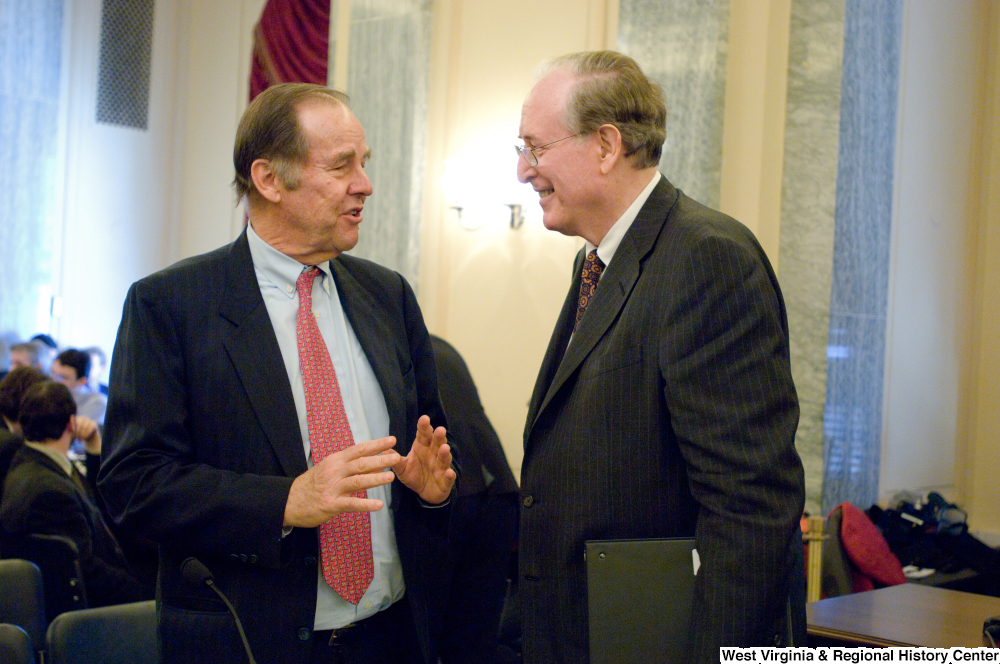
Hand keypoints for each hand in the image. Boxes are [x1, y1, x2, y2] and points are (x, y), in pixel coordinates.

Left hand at [72, 416, 101, 453]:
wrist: (88, 436)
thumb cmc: (78, 434)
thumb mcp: (73, 432)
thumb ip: (69, 430)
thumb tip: (67, 428)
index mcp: (75, 418)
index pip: (74, 421)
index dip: (72, 426)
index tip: (72, 432)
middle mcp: (82, 417)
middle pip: (79, 423)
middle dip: (77, 431)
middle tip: (76, 438)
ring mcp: (88, 420)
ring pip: (84, 427)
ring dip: (82, 434)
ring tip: (80, 439)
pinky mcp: (93, 423)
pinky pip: (90, 428)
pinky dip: (86, 434)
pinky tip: (84, 437)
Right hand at [283, 437, 401, 527]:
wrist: (289, 500)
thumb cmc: (312, 484)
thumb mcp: (329, 469)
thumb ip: (350, 466)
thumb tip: (374, 461)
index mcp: (335, 460)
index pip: (359, 449)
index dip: (376, 445)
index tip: (392, 440)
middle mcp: (335, 471)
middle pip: (360, 463)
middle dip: (380, 460)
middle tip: (397, 457)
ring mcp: (333, 487)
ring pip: (357, 481)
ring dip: (375, 479)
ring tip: (391, 477)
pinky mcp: (331, 504)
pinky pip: (351, 504)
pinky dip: (365, 504)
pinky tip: (378, 505)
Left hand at [392, 415, 454, 504]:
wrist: (425, 493)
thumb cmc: (414, 475)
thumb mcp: (402, 468)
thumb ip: (395, 461)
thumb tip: (383, 451)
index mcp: (422, 447)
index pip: (423, 435)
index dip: (424, 427)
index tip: (424, 418)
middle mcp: (434, 454)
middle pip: (437, 443)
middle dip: (438, 437)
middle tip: (440, 429)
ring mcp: (441, 467)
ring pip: (444, 458)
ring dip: (445, 453)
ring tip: (445, 448)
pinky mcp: (446, 480)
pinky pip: (448, 478)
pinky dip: (450, 475)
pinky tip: (450, 473)